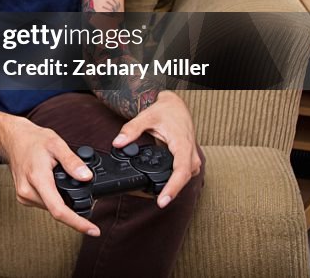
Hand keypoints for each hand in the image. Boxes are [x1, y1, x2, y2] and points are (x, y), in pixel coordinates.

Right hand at [0, 118, 101, 236]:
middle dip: (74, 207)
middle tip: (83, 191)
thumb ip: (72, 161)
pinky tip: (53, 184)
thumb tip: (87, 177)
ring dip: (63, 201)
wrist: (13, 139)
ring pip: (51, 208)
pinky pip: (44, 204)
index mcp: (37, 178)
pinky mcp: (23, 197)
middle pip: (57, 210)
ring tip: (62, 179)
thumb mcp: (56, 143)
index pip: (59, 209)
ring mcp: (23, 195)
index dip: (78, 223)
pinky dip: (54, 198)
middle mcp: (27, 191)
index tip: (94, 231)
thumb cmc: (33, 140)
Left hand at [112, 90, 200, 207]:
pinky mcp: (189, 160)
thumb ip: (131, 130)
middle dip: (170, 192)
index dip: (172, 188)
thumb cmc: (166, 111)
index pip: (180, 172)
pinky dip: (174, 181)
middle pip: (184, 179)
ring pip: (185, 179)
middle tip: (155, 202)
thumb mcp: (147, 117)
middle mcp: (191, 154)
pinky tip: (161, 186)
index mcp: (183, 144)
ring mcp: (191, 158)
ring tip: (157, 197)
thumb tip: (118, 143)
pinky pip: (184, 175)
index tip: (162, 201)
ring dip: (173, 188)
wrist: (177, 106)